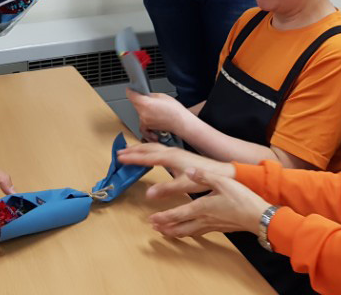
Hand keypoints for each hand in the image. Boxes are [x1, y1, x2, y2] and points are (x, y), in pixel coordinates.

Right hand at [117, 142, 234, 197]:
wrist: (220, 171)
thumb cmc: (204, 177)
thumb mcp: (184, 186)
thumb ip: (165, 189)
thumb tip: (148, 194)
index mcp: (170, 157)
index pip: (146, 156)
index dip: (133, 158)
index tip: (120, 158)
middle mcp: (171, 152)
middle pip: (148, 148)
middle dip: (133, 150)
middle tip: (120, 153)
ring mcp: (175, 152)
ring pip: (153, 147)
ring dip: (140, 148)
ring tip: (130, 151)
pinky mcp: (179, 155)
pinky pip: (158, 149)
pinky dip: (149, 150)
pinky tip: (150, 155)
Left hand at [126, 89, 188, 138]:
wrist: (180, 122)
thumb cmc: (175, 110)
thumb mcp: (162, 96)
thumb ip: (150, 95)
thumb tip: (145, 95)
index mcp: (145, 104)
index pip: (131, 96)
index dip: (130, 91)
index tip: (130, 89)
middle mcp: (142, 113)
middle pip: (135, 104)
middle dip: (139, 100)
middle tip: (147, 98)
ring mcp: (144, 121)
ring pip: (138, 112)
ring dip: (143, 109)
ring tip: (153, 108)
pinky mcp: (148, 127)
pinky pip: (141, 124)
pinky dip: (143, 123)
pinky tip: (147, 120)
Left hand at [148, 167, 270, 237]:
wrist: (258, 216)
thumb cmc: (241, 198)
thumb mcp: (222, 181)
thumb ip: (203, 176)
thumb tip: (188, 170)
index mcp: (201, 207)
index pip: (177, 214)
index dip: (163, 217)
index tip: (151, 219)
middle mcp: (203, 219)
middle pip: (179, 227)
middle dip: (165, 228)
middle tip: (153, 228)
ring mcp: (211, 225)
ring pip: (188, 232)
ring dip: (175, 233)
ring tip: (165, 233)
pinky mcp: (219, 228)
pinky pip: (199, 232)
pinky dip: (188, 233)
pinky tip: (189, 231)